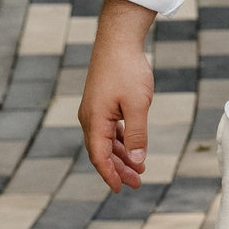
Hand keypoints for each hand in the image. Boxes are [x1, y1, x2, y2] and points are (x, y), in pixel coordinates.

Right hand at [79, 0, 158, 191]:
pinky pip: (110, 128)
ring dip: (122, 155)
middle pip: (102, 151)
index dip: (110, 175)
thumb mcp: (138, 105)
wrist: (119, 39)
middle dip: (119, 169)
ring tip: (139, 169)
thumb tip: (138, 160)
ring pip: (107, 140)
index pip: (99, 157)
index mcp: (94, 121)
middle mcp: (90, 117)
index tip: (122, 189)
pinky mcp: (103, 102)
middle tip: (137, 183)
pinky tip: (133, 146)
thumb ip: (137, 134)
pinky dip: (121, 140)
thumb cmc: (128, 70)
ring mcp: (95, 109)